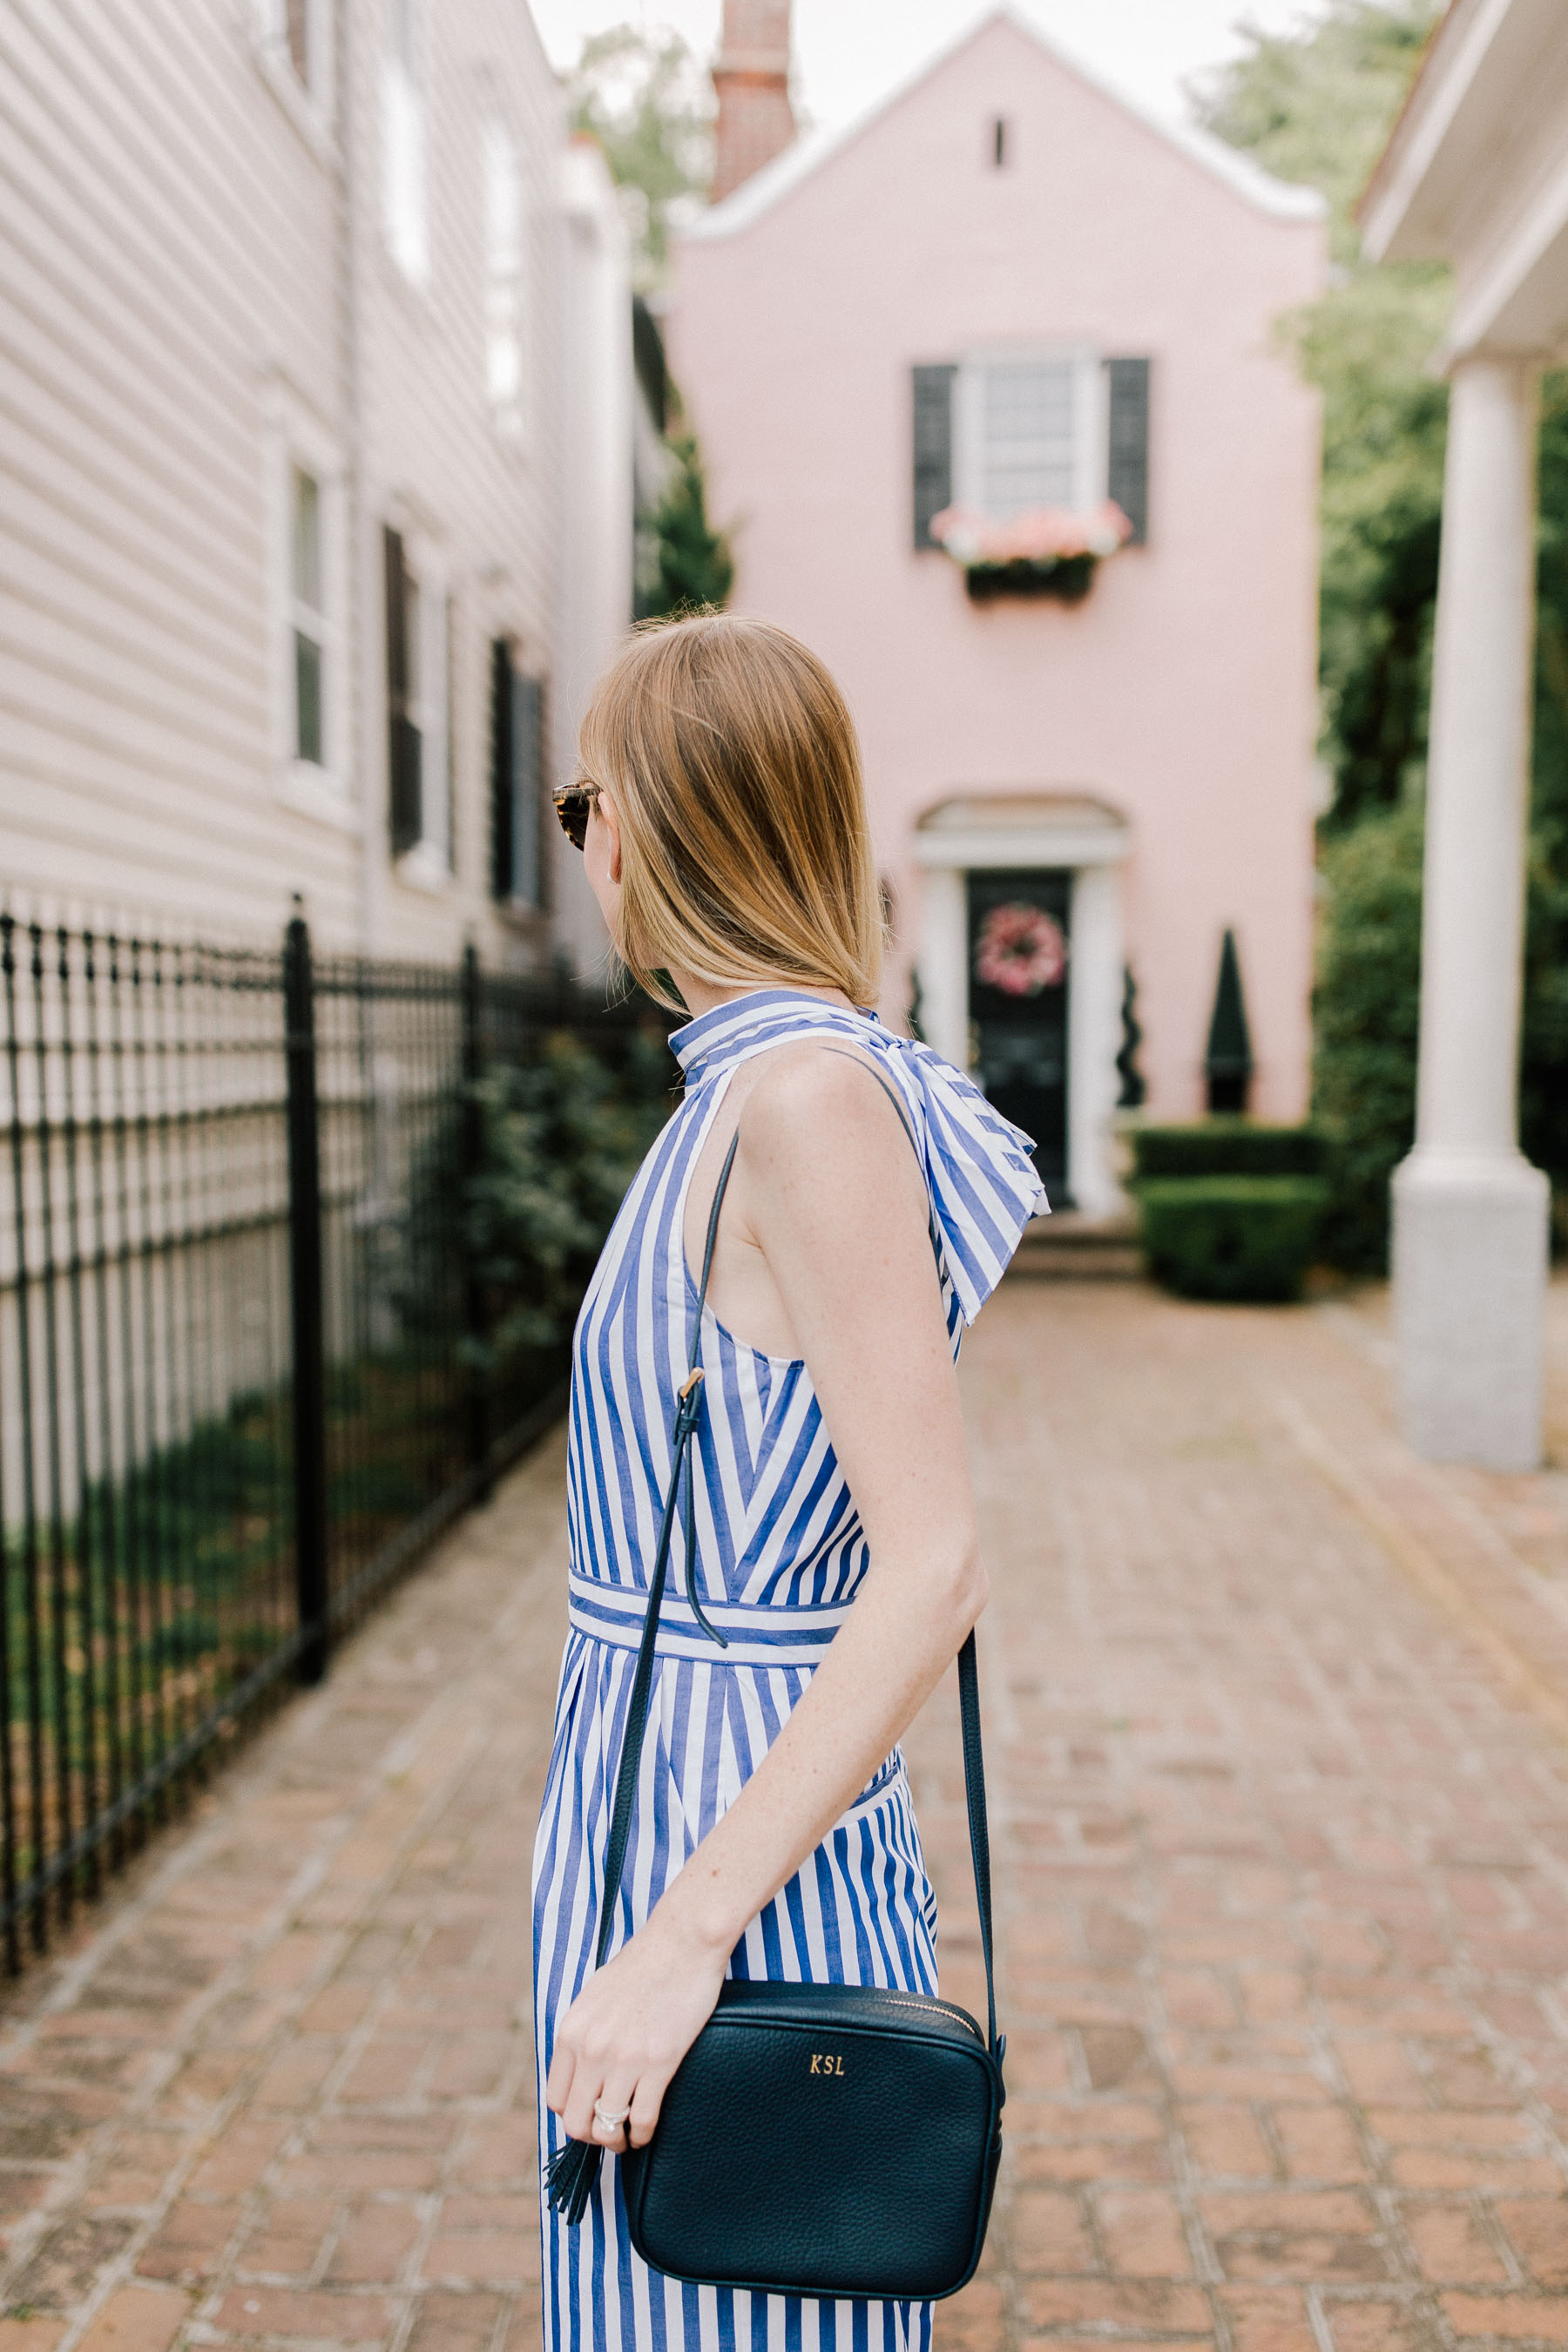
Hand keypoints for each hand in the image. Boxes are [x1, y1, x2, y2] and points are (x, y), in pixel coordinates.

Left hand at [545, 1906, 727, 2150]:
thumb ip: (582, 2034)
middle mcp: (592, 2048)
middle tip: (608, 2133)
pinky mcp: (659, 2061)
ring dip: (616, 2141)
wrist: (682, 1942)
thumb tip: (579, 2069)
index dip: (571, 2115)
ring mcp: (625, 2057)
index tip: (588, 2115)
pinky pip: (643, 2118)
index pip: (555, 2099)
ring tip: (627, 2137)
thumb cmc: (642, 1965)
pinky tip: (647, 2130)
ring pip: (607, 2127)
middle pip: (576, 2121)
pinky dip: (643, 2134)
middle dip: (591, 2135)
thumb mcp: (594, 1996)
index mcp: (572, 2031)